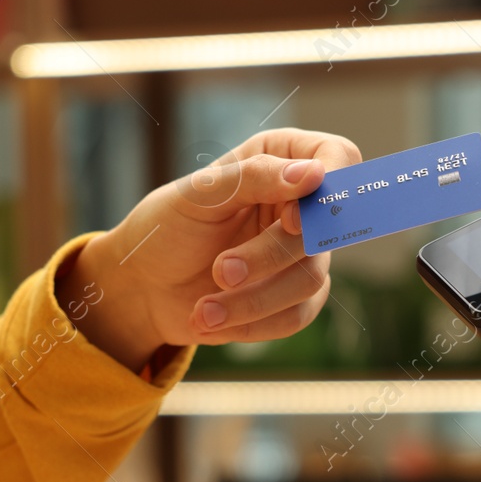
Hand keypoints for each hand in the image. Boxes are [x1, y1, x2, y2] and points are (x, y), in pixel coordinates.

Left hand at [57, 128, 362, 369]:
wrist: (142, 286)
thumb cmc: (166, 228)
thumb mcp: (198, 195)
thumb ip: (254, 178)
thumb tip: (314, 175)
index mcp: (281, 159)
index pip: (338, 157)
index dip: (328, 189)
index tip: (289, 219)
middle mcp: (299, 204)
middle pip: (322, 230)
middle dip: (268, 257)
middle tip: (222, 271)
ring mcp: (301, 253)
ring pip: (308, 279)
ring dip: (254, 300)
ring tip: (204, 310)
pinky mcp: (292, 298)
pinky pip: (296, 316)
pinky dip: (254, 324)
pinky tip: (211, 320)